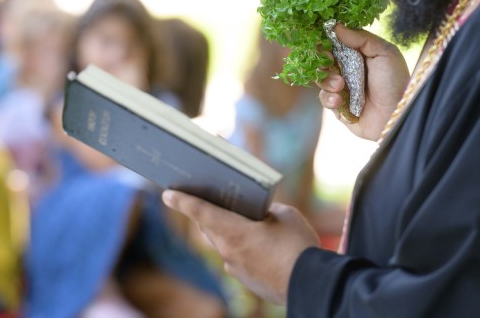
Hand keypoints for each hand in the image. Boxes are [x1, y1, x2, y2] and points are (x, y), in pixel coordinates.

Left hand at [162, 191, 318, 304]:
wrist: (312, 285)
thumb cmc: (297, 246)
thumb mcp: (285, 215)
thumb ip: (267, 210)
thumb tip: (260, 215)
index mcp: (232, 232)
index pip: (200, 212)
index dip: (182, 200)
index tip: (167, 194)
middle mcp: (228, 252)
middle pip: (210, 228)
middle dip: (209, 214)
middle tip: (209, 199)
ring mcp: (237, 270)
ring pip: (224, 245)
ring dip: (229, 231)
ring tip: (241, 219)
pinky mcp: (248, 282)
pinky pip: (239, 259)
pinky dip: (244, 248)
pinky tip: (259, 243)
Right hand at [318, 24, 408, 140]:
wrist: (398, 113)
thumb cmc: (395, 81)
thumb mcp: (385, 52)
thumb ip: (361, 38)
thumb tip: (335, 26)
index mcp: (357, 55)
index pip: (334, 43)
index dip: (325, 42)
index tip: (324, 43)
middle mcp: (347, 70)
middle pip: (322, 60)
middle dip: (321, 60)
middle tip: (328, 61)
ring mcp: (341, 88)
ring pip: (320, 78)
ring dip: (326, 80)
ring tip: (340, 85)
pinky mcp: (338, 106)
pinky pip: (324, 98)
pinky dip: (329, 98)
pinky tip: (340, 101)